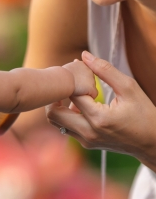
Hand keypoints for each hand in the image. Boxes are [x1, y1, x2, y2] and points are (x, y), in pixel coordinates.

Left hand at [47, 51, 155, 169]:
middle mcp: (88, 132)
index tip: (76, 68)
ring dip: (59, 105)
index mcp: (99, 118)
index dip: (70, 77)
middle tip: (64, 81)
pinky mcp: (86, 143)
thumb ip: (105, 70)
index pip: (71, 93)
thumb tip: (84, 55)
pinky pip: (65, 127)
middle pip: (53, 113)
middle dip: (55, 94)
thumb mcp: (129, 87)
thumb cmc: (144, 113)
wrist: (152, 142)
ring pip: (56, 122)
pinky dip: (66, 114)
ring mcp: (86, 140)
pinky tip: (79, 103)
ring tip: (72, 91)